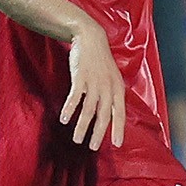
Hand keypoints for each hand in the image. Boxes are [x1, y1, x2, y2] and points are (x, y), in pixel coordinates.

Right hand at [61, 22, 124, 149]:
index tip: (117, 144)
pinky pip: (75, 97)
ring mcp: (95, 83)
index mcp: (118, 89)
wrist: (91, 38)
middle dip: (98, 133)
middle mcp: (108, 88)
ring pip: (89, 110)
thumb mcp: (112, 78)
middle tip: (93, 147)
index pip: (120, 113)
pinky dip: (70, 109)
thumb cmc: (100, 62)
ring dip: (82, 126)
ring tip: (77, 139)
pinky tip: (64, 119)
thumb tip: (110, 115)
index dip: (119, 129)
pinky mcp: (81, 77)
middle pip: (104, 115)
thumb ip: (112, 96)